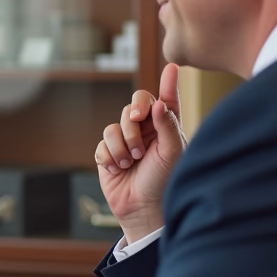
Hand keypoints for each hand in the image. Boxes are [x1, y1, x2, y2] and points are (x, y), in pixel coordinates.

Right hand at [94, 63, 186, 241]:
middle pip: (134, 104)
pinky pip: (103, 143)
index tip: (173, 68)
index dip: (169, 83)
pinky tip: (118, 168)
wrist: (142, 209)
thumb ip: (168, 125)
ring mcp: (125, 141)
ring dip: (123, 143)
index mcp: (166, 127)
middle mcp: (146, 130)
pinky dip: (110, 155)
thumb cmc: (163, 181)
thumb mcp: (173, 152)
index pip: (167, 100)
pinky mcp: (108, 153)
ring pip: (115, 125)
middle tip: (136, 121)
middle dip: (133, 115)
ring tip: (131, 161)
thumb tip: (158, 103)